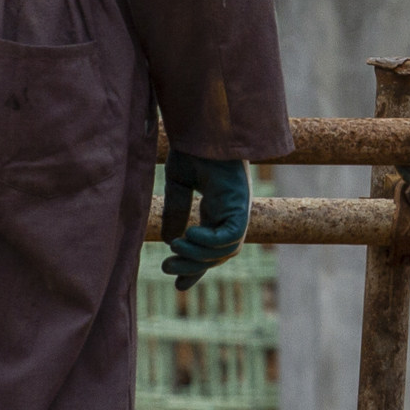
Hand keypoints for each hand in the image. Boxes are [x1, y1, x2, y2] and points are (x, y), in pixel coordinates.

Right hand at [160, 152, 249, 290]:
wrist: (204, 125)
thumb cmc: (193, 146)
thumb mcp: (178, 184)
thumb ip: (176, 212)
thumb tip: (170, 241)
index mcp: (219, 207)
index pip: (210, 246)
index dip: (196, 267)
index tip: (179, 284)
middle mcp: (231, 211)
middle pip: (219, 254)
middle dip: (194, 267)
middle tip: (168, 270)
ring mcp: (239, 209)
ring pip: (226, 249)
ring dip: (199, 256)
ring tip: (175, 250)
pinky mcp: (241, 204)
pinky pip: (231, 235)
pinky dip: (210, 242)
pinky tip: (189, 236)